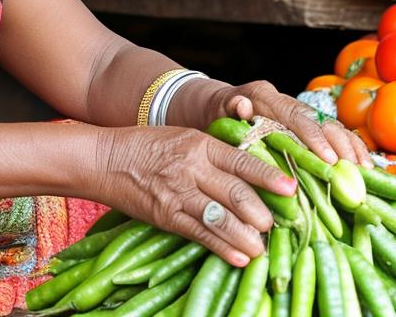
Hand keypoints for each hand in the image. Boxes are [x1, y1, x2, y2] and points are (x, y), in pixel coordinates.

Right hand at [93, 126, 295, 267]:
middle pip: (236, 192)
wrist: (105, 158)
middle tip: (278, 224)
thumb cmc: (148, 147)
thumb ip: (215, 153)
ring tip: (262, 247)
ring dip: (246, 236)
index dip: (269, 176)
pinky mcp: (165, 215)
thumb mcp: (184, 138)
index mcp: (201, 143)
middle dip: (262, 212)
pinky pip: (198, 234)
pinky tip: (238, 257)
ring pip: (221, 217)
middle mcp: (192, 167)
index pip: (243, 160)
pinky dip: (221, 247)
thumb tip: (251, 172)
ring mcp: (178, 193)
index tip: (291, 188)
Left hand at [216, 80, 371, 167]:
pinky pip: (332, 134)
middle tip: (355, 169)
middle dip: (339, 145)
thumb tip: (241, 105)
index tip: (329, 159)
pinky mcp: (304, 124)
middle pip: (319, 121)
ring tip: (365, 171)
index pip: (294, 117)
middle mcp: (285, 101)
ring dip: (349, 148)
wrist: (214, 105)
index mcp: (264, 96)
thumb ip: (230, 107)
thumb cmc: (215, 113)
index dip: (314, 138)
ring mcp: (297, 112)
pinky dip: (349, 148)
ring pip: (330, 126)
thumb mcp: (216, 110)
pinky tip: (363, 167)